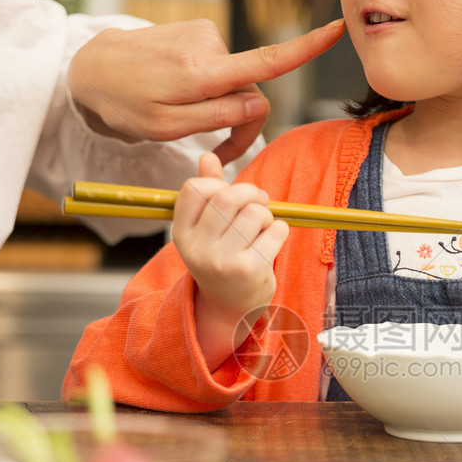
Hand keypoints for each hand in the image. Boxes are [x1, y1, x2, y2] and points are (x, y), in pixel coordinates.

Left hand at [67, 17, 344, 163]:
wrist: (88, 67)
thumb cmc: (122, 103)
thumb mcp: (165, 126)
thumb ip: (215, 117)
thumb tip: (258, 104)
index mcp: (203, 71)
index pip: (265, 61)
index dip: (305, 49)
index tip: (337, 30)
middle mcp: (210, 45)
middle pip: (252, 90)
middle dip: (240, 124)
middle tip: (214, 156)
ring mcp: (204, 34)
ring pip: (234, 82)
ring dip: (219, 106)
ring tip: (181, 117)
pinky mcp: (197, 32)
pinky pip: (219, 69)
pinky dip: (208, 89)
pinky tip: (176, 95)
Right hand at [173, 153, 289, 369]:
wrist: (230, 306)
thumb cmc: (221, 257)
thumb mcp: (206, 228)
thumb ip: (208, 192)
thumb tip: (207, 156)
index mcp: (182, 233)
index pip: (195, 188)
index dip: (219, 183)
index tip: (232, 194)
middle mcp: (198, 247)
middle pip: (228, 196)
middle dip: (251, 193)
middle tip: (260, 202)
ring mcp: (223, 261)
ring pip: (255, 212)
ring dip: (267, 214)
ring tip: (263, 228)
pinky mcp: (250, 270)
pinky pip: (275, 230)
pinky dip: (280, 229)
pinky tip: (272, 241)